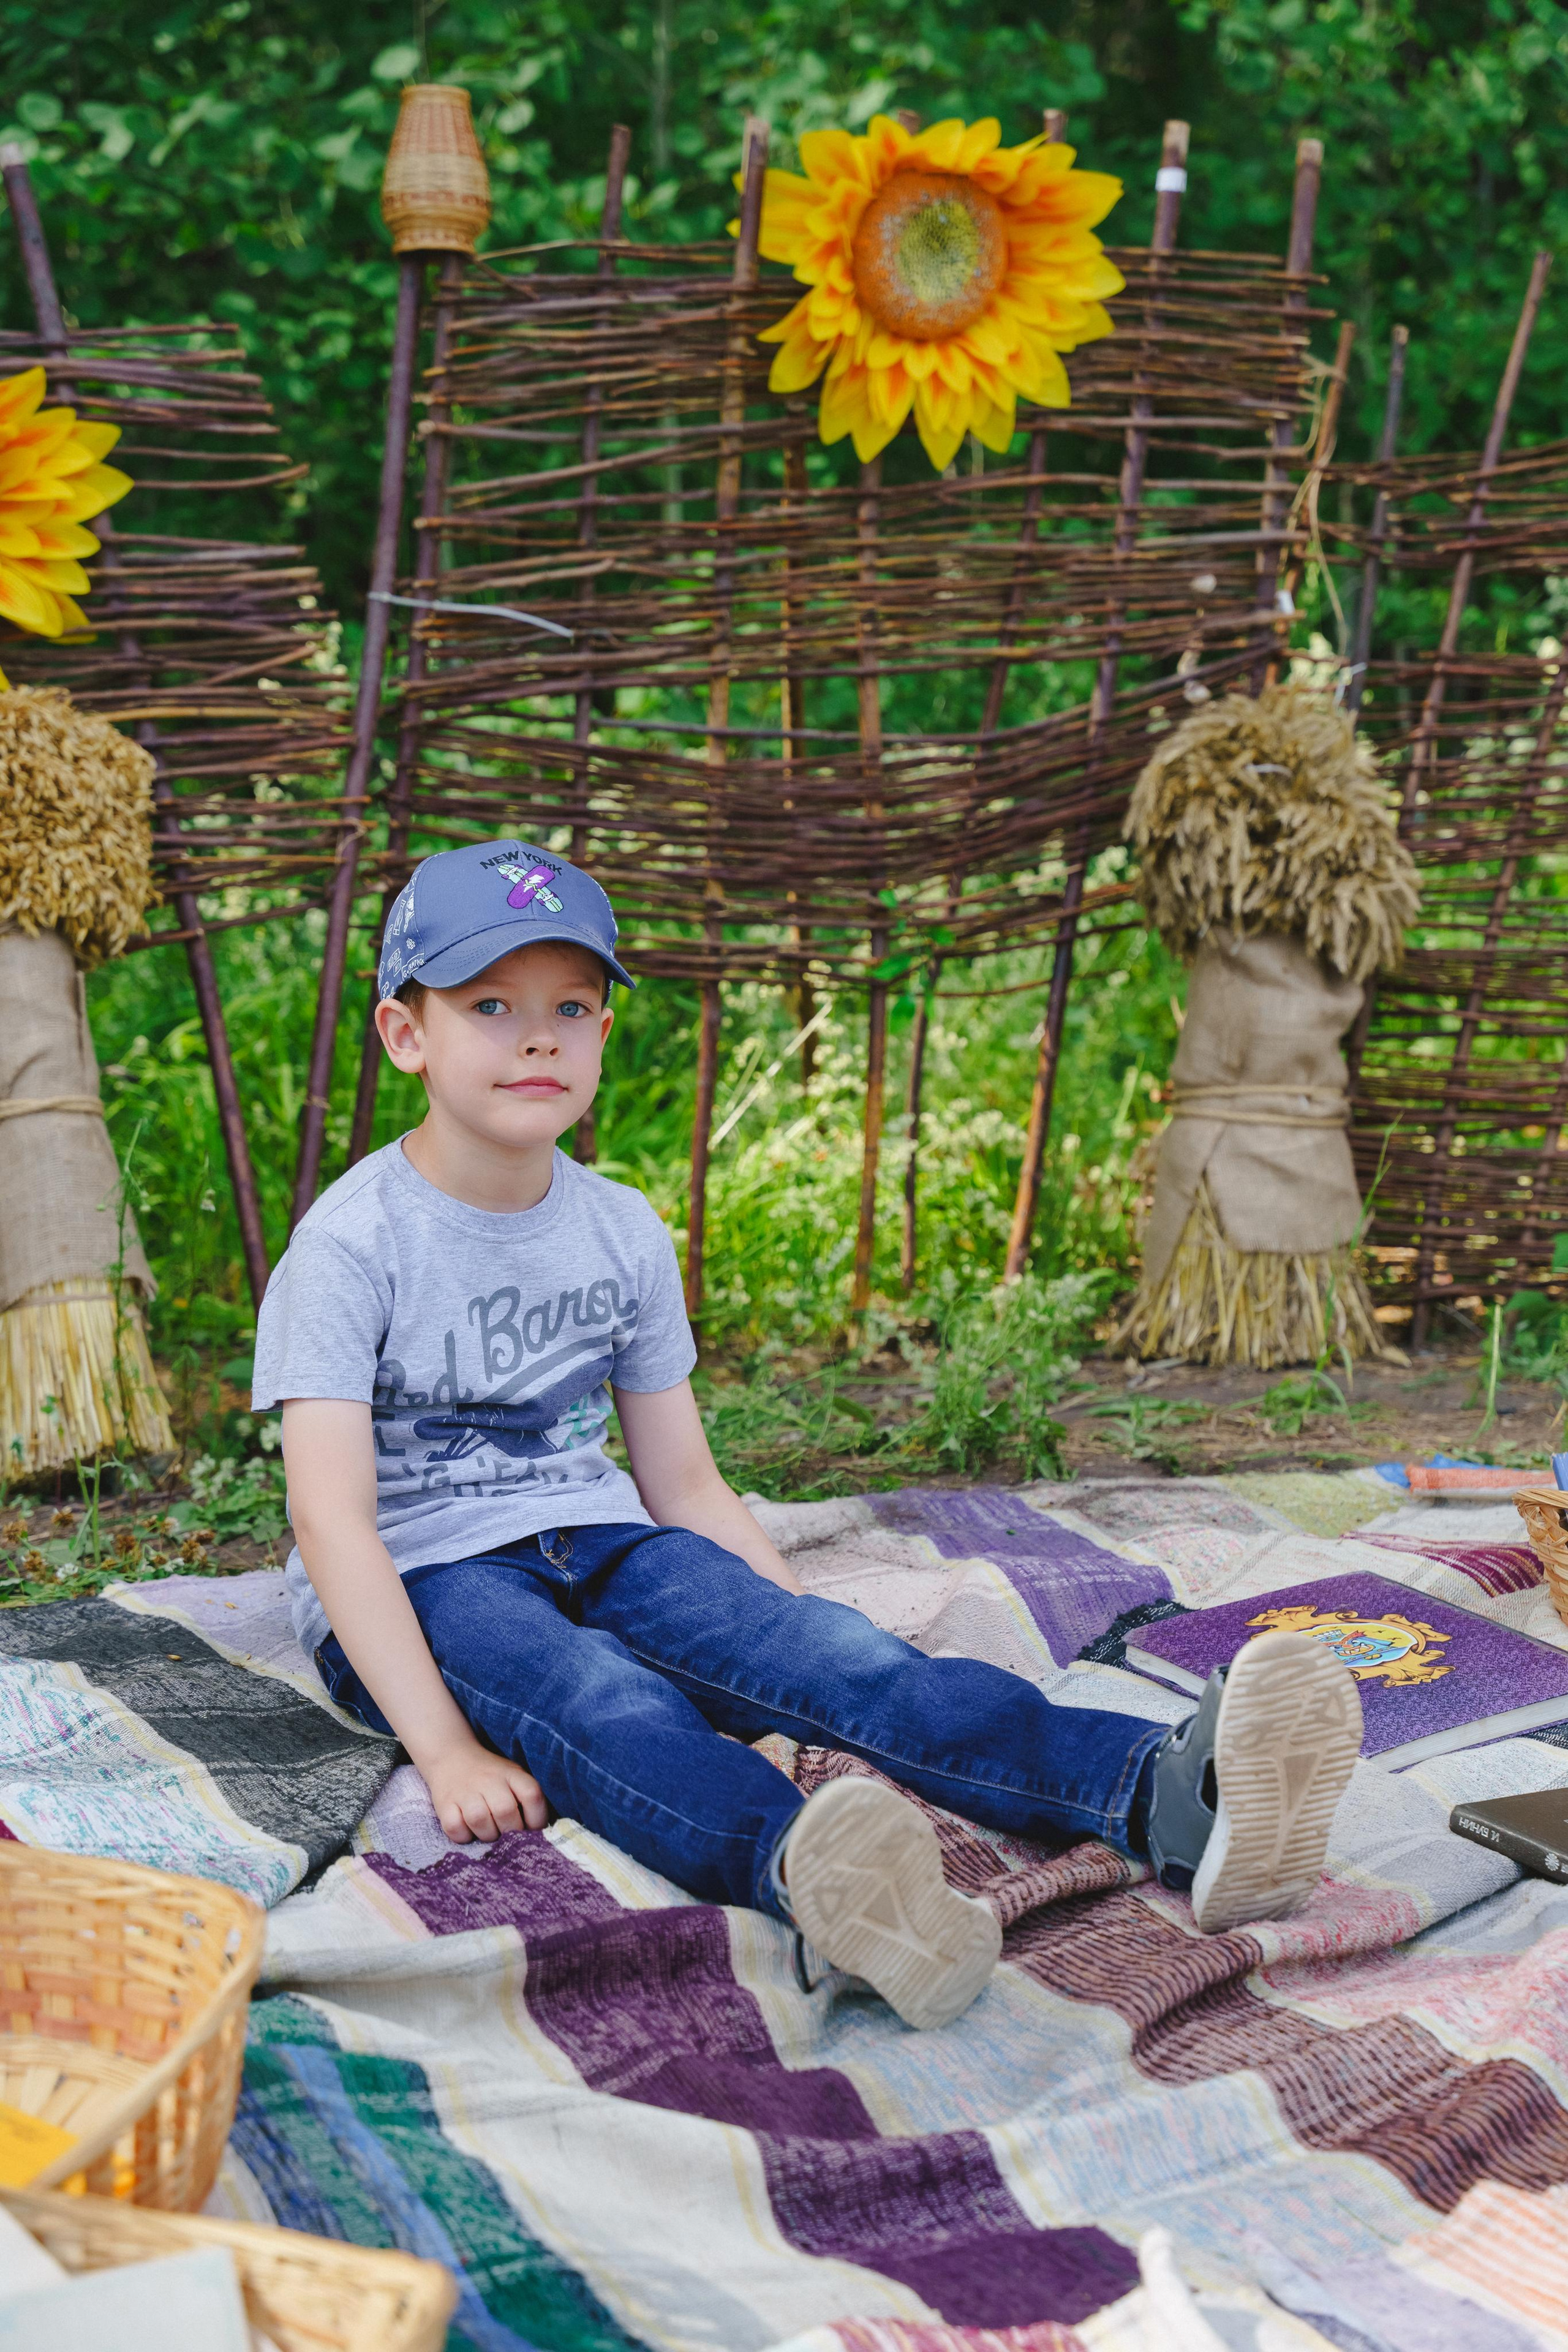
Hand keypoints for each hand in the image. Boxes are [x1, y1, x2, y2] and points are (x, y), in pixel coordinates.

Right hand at [421, 1738, 548, 1842]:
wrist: (451, 1756)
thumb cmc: (489, 1776)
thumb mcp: (512, 1777)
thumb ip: (526, 1799)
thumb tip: (539, 1834)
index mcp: (511, 1773)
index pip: (532, 1795)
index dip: (537, 1818)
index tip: (533, 1829)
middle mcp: (488, 1780)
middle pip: (506, 1812)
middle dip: (510, 1831)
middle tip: (506, 1833)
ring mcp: (464, 1791)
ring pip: (480, 1821)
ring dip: (487, 1834)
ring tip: (488, 1830)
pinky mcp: (444, 1803)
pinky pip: (455, 1828)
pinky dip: (462, 1835)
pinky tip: (467, 1829)